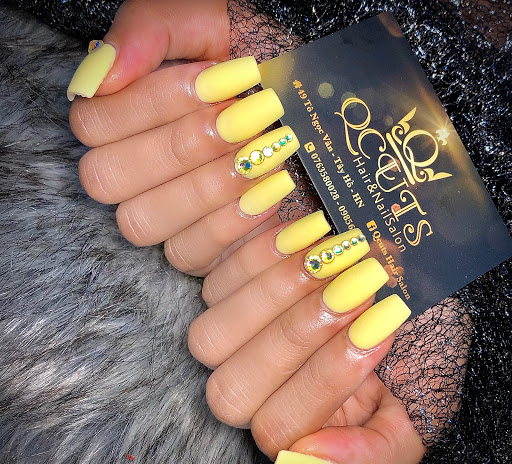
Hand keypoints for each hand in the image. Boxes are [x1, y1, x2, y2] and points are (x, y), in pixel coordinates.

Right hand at [68, 0, 298, 275]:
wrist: (331, 106)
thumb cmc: (270, 60)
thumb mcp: (214, 22)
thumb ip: (149, 30)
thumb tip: (98, 76)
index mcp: (129, 119)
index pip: (94, 125)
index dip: (151, 104)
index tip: (216, 81)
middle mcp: (141, 175)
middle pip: (108, 179)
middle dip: (179, 147)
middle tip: (244, 121)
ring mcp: (175, 219)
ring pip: (144, 223)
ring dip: (206, 190)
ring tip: (268, 158)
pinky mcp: (211, 252)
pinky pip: (197, 262)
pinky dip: (238, 233)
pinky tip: (279, 200)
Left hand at [189, 215, 425, 463]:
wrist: (408, 272)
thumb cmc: (413, 335)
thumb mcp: (419, 402)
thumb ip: (375, 456)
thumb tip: (306, 458)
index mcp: (296, 421)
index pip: (277, 428)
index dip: (324, 381)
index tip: (378, 329)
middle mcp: (253, 383)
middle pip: (231, 390)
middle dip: (295, 338)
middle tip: (353, 289)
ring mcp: (229, 331)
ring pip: (210, 338)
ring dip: (272, 294)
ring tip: (330, 253)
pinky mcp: (218, 280)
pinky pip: (200, 274)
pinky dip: (248, 251)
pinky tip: (297, 222)